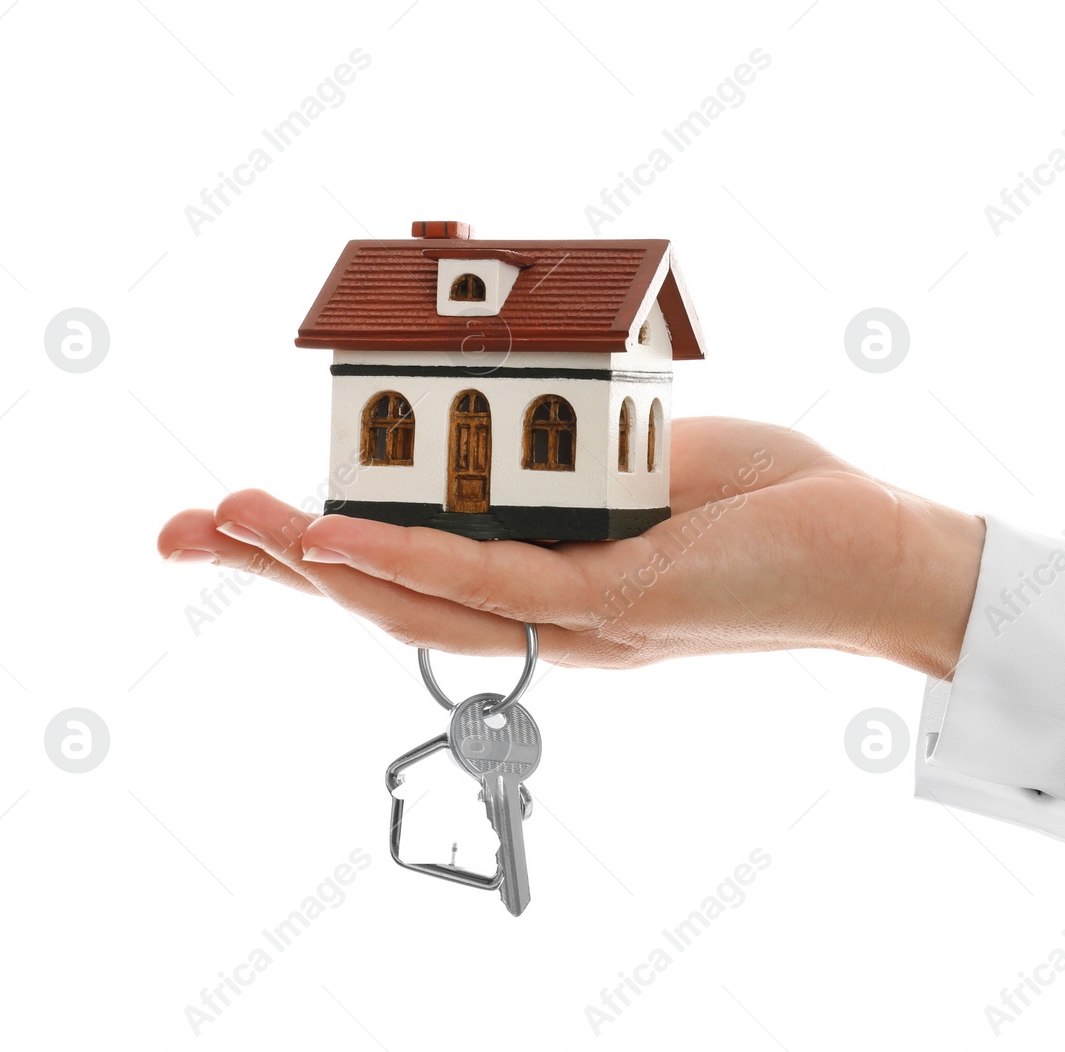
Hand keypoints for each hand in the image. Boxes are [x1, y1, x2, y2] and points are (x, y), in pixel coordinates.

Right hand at [157, 417, 984, 674]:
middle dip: (281, 569)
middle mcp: (553, 618)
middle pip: (390, 601)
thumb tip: (508, 419)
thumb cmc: (777, 504)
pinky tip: (345, 541)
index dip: (321, 552)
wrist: (884, 551)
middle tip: (181, 531)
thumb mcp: (649, 457)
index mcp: (554, 582)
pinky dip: (415, 562)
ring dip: (322, 565)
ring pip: (424, 603)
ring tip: (231, 526)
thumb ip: (568, 456)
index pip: (414, 571)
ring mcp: (582, 620)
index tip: (240, 517)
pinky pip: (501, 583)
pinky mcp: (623, 602)